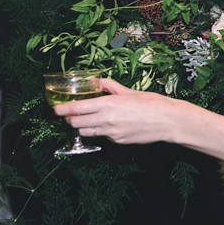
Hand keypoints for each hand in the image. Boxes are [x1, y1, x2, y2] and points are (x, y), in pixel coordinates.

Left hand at [55, 78, 189, 144]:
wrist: (168, 121)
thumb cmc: (152, 103)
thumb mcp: (130, 91)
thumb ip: (111, 87)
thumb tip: (99, 83)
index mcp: (108, 104)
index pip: (77, 108)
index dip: (63, 110)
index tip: (56, 109)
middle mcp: (106, 120)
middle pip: (76, 123)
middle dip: (70, 119)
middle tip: (70, 115)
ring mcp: (111, 133)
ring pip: (86, 132)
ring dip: (83, 126)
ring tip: (87, 120)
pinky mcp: (118, 141)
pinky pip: (102, 137)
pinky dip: (100, 131)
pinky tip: (107, 126)